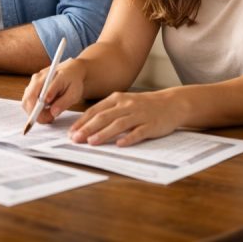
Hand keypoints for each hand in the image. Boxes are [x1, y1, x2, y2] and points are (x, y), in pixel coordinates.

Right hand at [21, 59, 84, 124]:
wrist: (70, 71)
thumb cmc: (73, 82)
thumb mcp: (74, 93)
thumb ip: (64, 102)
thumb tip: (53, 112)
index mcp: (49, 77)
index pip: (41, 95)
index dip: (42, 109)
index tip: (50, 117)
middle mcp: (37, 79)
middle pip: (28, 100)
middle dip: (37, 114)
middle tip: (50, 119)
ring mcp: (32, 83)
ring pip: (26, 102)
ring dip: (35, 113)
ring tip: (50, 115)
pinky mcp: (30, 88)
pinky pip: (27, 102)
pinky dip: (34, 110)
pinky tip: (46, 111)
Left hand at [68, 90, 182, 146]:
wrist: (172, 103)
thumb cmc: (144, 105)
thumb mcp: (124, 102)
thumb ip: (108, 111)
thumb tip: (86, 125)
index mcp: (117, 98)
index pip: (95, 110)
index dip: (82, 122)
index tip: (71, 132)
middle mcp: (126, 105)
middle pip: (103, 117)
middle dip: (88, 128)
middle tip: (76, 139)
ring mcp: (139, 114)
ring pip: (118, 124)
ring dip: (104, 133)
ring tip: (92, 142)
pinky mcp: (151, 125)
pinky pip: (138, 132)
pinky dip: (128, 138)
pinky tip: (119, 144)